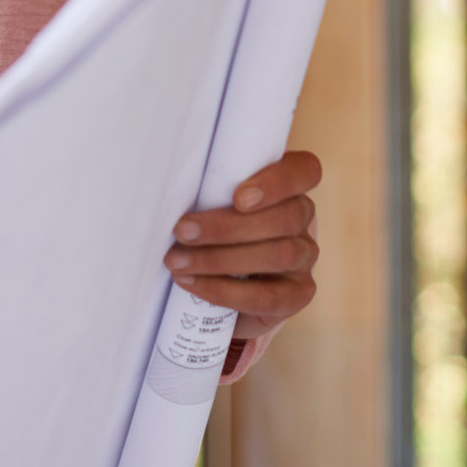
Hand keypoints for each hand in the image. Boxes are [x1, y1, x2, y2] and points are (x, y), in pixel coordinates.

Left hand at [163, 150, 321, 343]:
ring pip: (278, 255)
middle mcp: (303, 218)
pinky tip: (194, 284)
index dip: (277, 182)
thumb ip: (207, 185)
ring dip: (219, 259)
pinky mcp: (297, 294)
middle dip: (226, 227)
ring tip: (177, 261)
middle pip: (284, 218)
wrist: (227, 278)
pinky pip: (269, 296)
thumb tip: (161, 180)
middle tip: (181, 231)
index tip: (238, 197)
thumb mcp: (211, 195)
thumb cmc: (212, 219)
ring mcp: (305, 257)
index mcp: (287, 184)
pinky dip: (226, 291)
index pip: (305, 170)